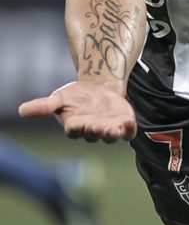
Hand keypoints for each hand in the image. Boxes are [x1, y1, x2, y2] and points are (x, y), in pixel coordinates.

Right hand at [18, 80, 136, 142]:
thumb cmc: (77, 96)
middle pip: (93, 135)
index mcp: (75, 125)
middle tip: (99, 128)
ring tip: (116, 128)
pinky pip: (127, 132)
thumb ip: (45, 105)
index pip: (74, 130)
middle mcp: (91, 130)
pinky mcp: (123, 123)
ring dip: (113, 133)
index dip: (76, 128)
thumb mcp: (60, 97)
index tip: (76, 123)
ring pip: (111, 136)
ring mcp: (108, 128)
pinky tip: (129, 122)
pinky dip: (129, 129)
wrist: (100, 88)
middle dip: (96, 132)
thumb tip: (22, 110)